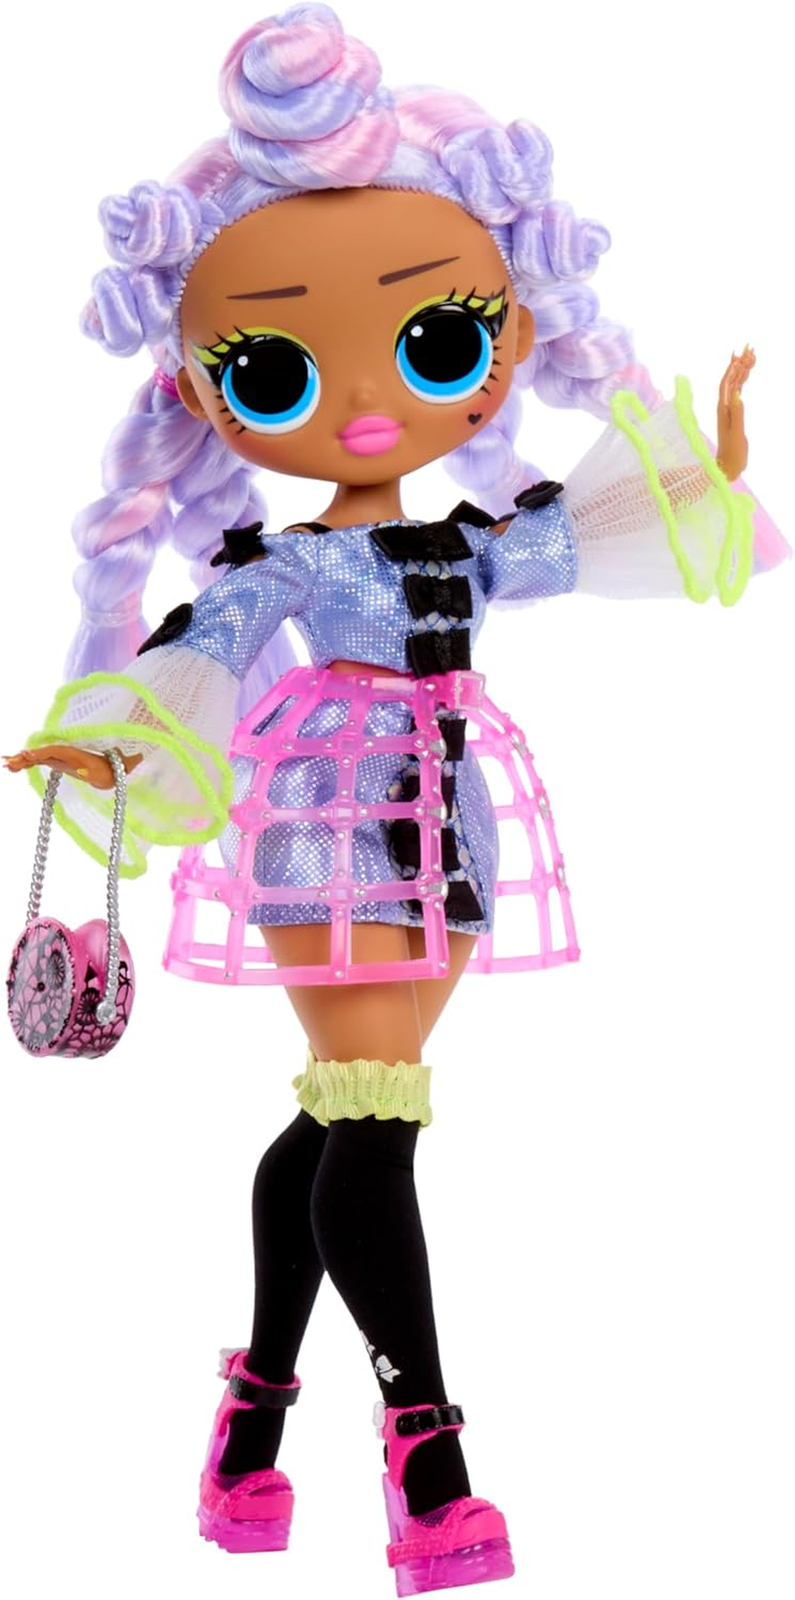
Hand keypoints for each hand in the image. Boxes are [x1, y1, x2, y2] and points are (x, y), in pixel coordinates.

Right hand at [3, 744, 121, 788]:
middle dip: (26, 757)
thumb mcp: (117, 763)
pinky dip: (28, 764)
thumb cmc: (115, 765)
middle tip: (9, 761)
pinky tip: (15, 767)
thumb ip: (116, 762)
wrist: (115, 770)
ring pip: (39, 758)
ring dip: (23, 761)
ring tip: (7, 764)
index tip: (27, 755)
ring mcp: (61, 758)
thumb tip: (113, 764)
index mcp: (77, 752)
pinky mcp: (59, 763)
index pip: (55, 750)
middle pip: (43, 754)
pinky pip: (41, 762)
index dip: (41, 753)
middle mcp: (66, 753)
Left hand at [716, 345, 754, 480]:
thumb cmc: (733, 453)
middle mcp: (725, 406)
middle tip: (749, 346)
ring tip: (752, 354)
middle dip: (740, 363)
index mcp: (724, 409)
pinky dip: (744, 380)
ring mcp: (730, 409)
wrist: (729, 466)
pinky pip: (739, 391)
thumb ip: (738, 414)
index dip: (732, 368)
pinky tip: (748, 373)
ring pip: (736, 383)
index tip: (741, 354)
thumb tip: (737, 394)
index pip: (727, 383)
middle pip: (731, 379)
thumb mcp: (736, 434)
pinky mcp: (735, 413)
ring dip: (743, 369)